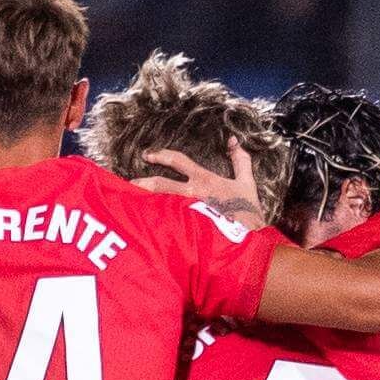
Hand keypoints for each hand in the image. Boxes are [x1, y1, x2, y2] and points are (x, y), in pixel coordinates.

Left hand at [137, 141, 265, 229]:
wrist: (249, 239)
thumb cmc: (248, 212)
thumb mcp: (247, 182)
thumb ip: (240, 160)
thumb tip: (233, 140)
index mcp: (204, 180)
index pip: (178, 161)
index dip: (161, 155)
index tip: (148, 155)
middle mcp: (192, 194)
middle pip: (161, 184)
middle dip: (144, 181)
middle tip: (131, 182)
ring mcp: (188, 213)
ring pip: (160, 204)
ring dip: (144, 202)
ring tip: (130, 204)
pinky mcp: (187, 230)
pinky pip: (166, 224)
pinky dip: (154, 223)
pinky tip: (143, 226)